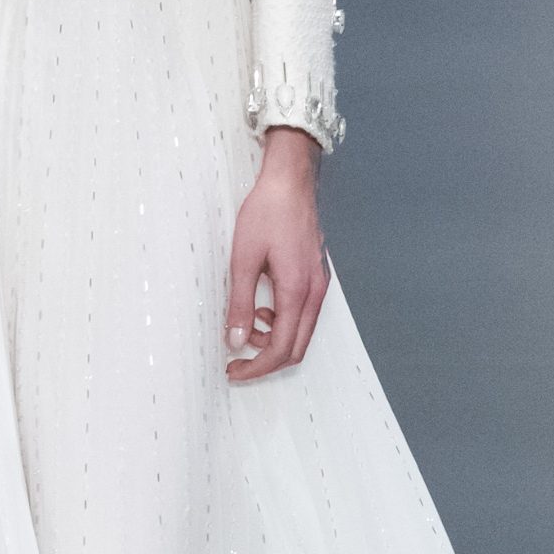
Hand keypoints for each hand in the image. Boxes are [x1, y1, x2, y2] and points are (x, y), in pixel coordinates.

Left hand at [225, 127, 328, 382]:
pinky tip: (262, 308)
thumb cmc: (266, 213)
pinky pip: (304, 315)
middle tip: (236, 363)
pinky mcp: (316, 277)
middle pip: (296, 348)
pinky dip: (283, 323)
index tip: (234, 371)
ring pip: (302, 334)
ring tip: (246, 328)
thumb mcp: (243, 259)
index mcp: (297, 291)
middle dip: (266, 361)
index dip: (257, 367)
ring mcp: (319, 285)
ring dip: (274, 341)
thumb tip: (236, 341)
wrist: (290, 182)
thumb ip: (241, 304)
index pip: (282, 348)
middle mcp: (314, 293)